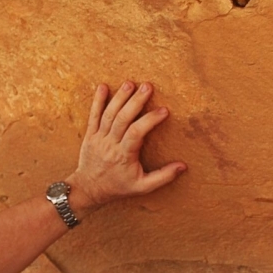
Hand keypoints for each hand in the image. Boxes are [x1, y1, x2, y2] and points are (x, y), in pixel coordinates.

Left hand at [67, 81, 186, 214]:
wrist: (89, 189)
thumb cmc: (118, 187)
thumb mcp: (142, 187)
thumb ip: (163, 176)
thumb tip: (183, 166)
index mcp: (124, 156)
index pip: (136, 133)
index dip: (149, 120)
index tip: (164, 110)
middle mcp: (110, 144)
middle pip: (122, 119)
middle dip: (135, 102)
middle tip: (148, 86)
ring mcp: (98, 138)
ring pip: (108, 115)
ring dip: (119, 98)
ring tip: (130, 83)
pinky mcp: (90, 135)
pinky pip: (93, 115)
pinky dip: (97, 101)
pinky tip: (102, 86)